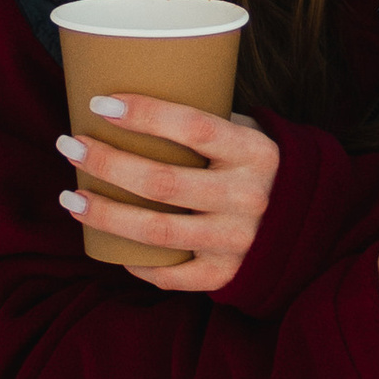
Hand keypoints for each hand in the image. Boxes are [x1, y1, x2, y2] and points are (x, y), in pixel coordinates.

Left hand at [57, 95, 278, 294]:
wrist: (309, 221)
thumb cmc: (255, 165)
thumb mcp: (245, 135)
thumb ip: (203, 126)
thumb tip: (127, 105)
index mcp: (255, 153)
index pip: (194, 128)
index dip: (145, 115)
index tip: (99, 103)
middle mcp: (249, 198)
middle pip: (163, 182)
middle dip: (106, 163)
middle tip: (69, 144)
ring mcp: (238, 241)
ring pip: (158, 232)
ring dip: (105, 215)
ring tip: (70, 198)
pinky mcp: (226, 274)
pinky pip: (172, 275)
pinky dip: (137, 263)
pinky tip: (107, 246)